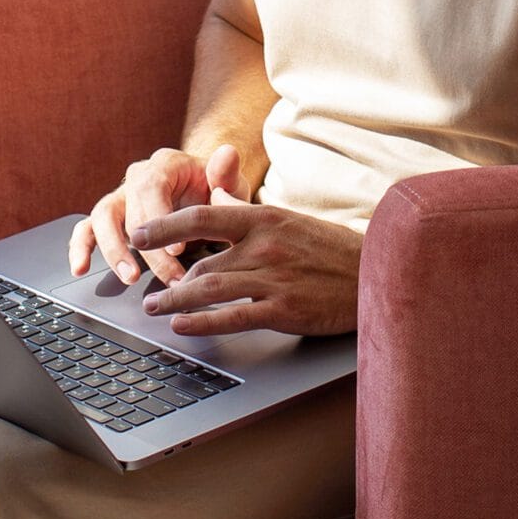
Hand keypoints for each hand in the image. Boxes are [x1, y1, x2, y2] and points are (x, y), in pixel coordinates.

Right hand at [68, 143, 248, 286]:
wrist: (206, 196)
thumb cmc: (218, 192)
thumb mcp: (229, 185)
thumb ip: (226, 174)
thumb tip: (228, 153)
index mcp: (164, 165)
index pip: (152, 187)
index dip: (160, 218)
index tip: (178, 249)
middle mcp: (137, 178)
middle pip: (131, 209)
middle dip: (150, 249)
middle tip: (170, 276)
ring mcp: (121, 198)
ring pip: (103, 218)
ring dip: (114, 250)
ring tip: (130, 277)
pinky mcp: (110, 219)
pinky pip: (87, 229)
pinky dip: (80, 247)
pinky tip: (80, 269)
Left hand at [127, 201, 360, 336]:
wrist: (378, 273)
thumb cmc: (331, 249)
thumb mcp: (288, 219)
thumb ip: (247, 208)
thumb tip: (216, 192)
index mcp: (265, 219)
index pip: (204, 217)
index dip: (165, 225)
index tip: (139, 233)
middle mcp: (265, 245)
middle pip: (201, 260)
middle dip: (167, 277)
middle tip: (145, 288)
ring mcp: (274, 278)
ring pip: (210, 288)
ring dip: (175, 300)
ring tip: (153, 308)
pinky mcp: (284, 308)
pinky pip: (234, 316)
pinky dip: (203, 322)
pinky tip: (182, 326)